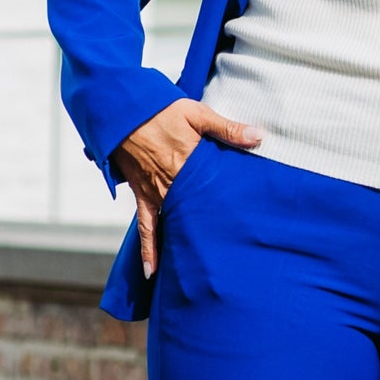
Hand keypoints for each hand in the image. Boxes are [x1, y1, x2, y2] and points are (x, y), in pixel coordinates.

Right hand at [115, 100, 262, 276]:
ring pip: (174, 225)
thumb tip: (258, 137)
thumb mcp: (197, 113)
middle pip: (197, 213)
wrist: (121, 108)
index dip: (232, 211)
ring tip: (198, 271)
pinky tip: (151, 270)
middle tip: (230, 260)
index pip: (216, 193)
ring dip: (185, 245)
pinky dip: (148, 248)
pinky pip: (145, 227)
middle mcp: (172, 184)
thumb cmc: (159, 108)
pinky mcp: (142, 195)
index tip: (250, 231)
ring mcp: (156, 193)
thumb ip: (227, 128)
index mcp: (189, 165)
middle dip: (212, 234)